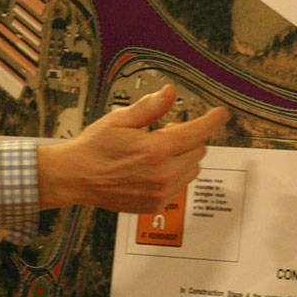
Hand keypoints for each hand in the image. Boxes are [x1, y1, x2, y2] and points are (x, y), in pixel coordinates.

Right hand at [35, 83, 227, 213]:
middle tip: (165, 131)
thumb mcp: (119, 120)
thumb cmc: (94, 147)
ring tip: (157, 151)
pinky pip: (180, 186)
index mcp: (156, 149)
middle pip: (198, 150)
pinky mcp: (156, 204)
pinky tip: (152, 168)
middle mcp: (163, 173)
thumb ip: (149, 108)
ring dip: (184, 157)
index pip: (197, 132)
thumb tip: (170, 92)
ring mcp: (161, 191)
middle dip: (189, 137)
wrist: (76, 177)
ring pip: (192, 169)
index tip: (220, 113)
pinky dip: (174, 174)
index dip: (212, 120)